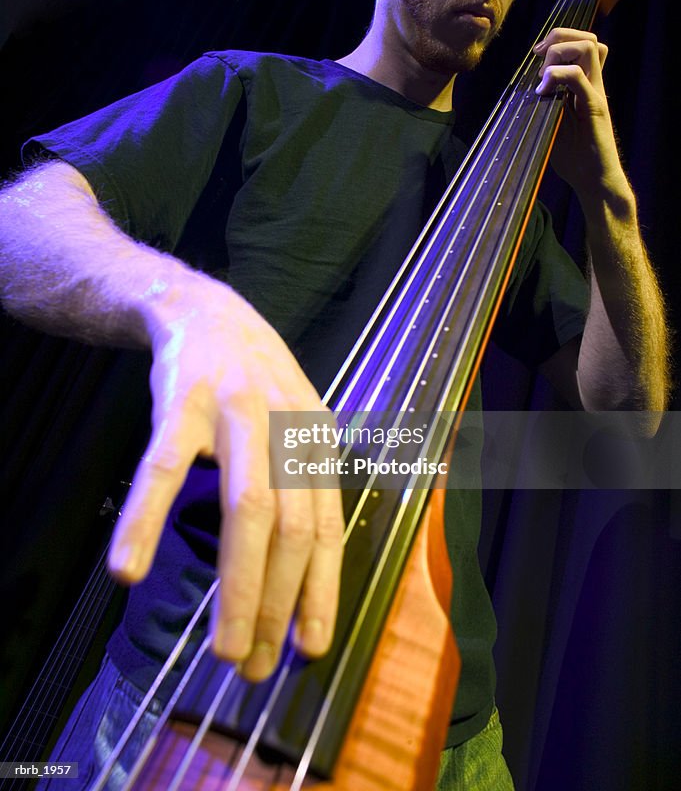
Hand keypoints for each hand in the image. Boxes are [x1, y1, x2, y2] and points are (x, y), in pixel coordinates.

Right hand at [108, 275, 343, 681]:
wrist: (204, 310)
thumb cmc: (252, 383)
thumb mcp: (293, 426)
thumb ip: (298, 487)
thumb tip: (297, 574)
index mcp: (317, 439)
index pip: (328, 528)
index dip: (321, 591)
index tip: (309, 648)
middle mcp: (288, 426)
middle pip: (293, 528)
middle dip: (279, 604)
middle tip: (256, 665)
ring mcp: (237, 410)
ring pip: (247, 508)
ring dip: (238, 584)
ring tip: (224, 646)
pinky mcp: (183, 400)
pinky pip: (164, 468)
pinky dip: (147, 519)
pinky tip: (129, 568)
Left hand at [534, 28, 628, 204]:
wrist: (594, 180)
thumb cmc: (574, 156)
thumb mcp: (552, 122)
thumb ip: (545, 103)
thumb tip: (521, 92)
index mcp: (585, 85)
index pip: (583, 44)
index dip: (559, 39)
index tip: (536, 56)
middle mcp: (594, 84)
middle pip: (588, 38)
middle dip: (559, 37)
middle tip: (539, 57)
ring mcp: (596, 93)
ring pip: (589, 48)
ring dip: (560, 53)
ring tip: (544, 77)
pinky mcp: (595, 107)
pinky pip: (579, 76)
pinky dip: (557, 76)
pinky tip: (542, 93)